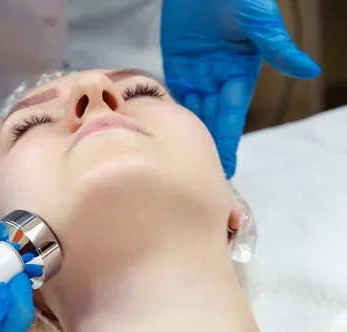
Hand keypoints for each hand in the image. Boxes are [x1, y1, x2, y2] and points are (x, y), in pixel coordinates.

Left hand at [161, 0, 319, 177]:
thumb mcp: (259, 21)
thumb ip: (277, 47)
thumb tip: (309, 70)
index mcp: (239, 73)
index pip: (231, 116)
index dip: (227, 142)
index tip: (227, 171)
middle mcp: (217, 79)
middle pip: (208, 120)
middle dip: (204, 147)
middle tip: (195, 175)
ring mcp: (195, 73)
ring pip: (188, 111)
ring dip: (182, 134)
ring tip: (175, 163)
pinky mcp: (176, 64)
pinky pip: (169, 93)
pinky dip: (163, 111)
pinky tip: (158, 132)